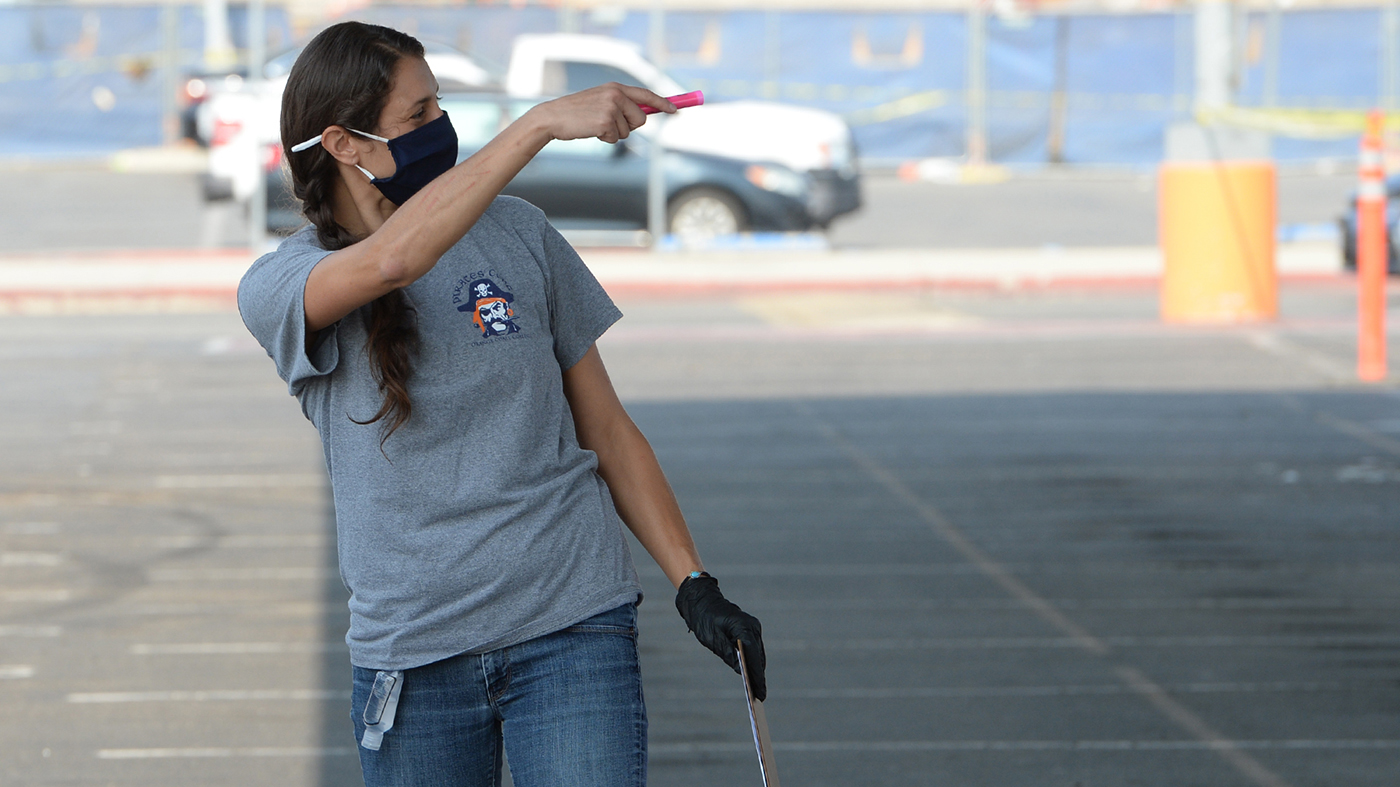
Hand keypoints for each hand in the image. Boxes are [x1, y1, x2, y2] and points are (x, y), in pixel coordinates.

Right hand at [525, 83, 675, 144]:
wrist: (554, 117)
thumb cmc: (578, 112)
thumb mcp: (601, 101)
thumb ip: (622, 105)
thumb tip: (646, 115)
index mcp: (616, 87)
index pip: (646, 94)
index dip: (664, 103)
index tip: (676, 111)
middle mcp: (616, 94)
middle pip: (642, 118)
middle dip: (630, 126)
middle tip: (610, 124)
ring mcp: (610, 108)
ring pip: (628, 131)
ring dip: (614, 133)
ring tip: (596, 125)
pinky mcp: (605, 122)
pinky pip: (616, 138)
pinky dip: (605, 139)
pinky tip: (591, 131)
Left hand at [675, 574, 765, 701]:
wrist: (701, 599)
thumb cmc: (704, 618)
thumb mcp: (712, 639)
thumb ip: (728, 655)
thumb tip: (742, 672)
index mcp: (743, 627)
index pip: (754, 656)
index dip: (757, 676)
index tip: (761, 693)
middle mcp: (752, 626)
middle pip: (759, 656)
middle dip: (759, 677)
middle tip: (760, 698)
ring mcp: (753, 627)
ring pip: (758, 653)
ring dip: (757, 670)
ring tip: (758, 691)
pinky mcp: (749, 629)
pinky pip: (754, 648)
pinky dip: (754, 661)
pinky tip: (753, 675)